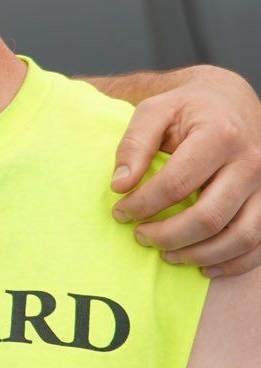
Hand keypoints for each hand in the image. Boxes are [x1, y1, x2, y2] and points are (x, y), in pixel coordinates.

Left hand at [111, 66, 260, 277]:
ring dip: (199, 254)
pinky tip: (202, 266)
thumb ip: (134, 145)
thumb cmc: (186, 108)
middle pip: (210, 216)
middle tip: (140, 236)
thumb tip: (119, 185)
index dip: (143, 204)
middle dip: (169, 235)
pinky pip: (259, 245)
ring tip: (166, 254)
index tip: (120, 212)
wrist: (230, 101)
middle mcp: (250, 163)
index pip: (177, 183)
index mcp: (219, 135)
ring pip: (240, 236)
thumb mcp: (154, 111)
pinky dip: (232, 263)